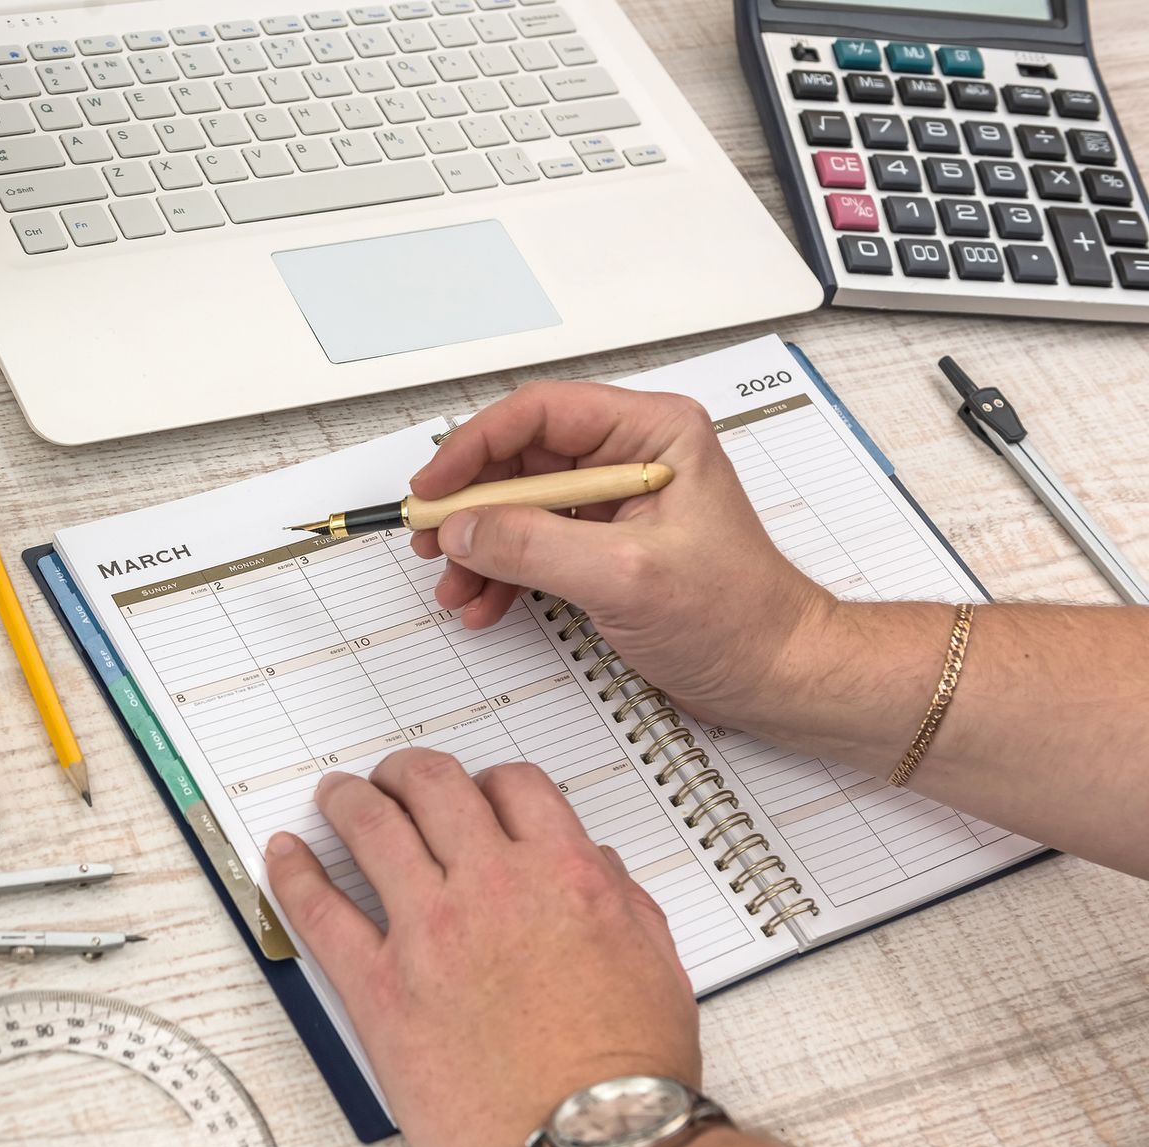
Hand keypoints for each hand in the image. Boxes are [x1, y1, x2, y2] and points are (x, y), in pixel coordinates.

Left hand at [263, 750, 697, 1146]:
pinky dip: (293, 873)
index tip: (472, 795)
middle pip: (433, 787)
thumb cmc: (630, 1076)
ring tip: (336, 795)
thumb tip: (595, 864)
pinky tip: (284, 854)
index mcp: (565, 875)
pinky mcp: (379, 988)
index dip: (487, 782)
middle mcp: (492, 887)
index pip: (512, 787)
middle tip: (392, 779)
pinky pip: (319, 910)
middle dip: (407, 772)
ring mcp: (429, 932)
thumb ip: (623, 901)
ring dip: (348, 799)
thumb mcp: (656, 965)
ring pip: (371, 827)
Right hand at [410, 381, 831, 726]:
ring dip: (479, 546)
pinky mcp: (605, 545)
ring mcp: (616, 502)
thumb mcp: (626, 577)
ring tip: (454, 585)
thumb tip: (462, 528)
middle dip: (471, 506)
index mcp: (653, 433)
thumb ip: (534, 547)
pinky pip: (534, 544)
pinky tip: (485, 604)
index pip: (541, 413)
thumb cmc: (738, 619)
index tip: (434, 488)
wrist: (774, 674)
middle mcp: (632, 456)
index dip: (476, 447)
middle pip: (522, 460)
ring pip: (520, 505)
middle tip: (430, 538)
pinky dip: (502, 573)